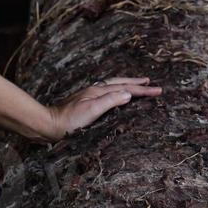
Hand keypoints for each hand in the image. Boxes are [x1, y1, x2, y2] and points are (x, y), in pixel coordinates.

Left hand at [44, 77, 161, 139]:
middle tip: (150, 82)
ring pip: (113, 87)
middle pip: (120, 83)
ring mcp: (90, 96)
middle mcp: (95, 91)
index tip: (158, 90)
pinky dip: (117, 92)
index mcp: (98, 91)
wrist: (49, 125)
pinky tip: (116, 96)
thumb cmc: (70, 121)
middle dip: (136, 83)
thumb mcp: (92, 110)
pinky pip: (107, 94)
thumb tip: (129, 94)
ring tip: (137, 84)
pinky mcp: (86, 104)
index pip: (126, 88)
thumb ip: (111, 101)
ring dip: (127, 85)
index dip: (142, 89)